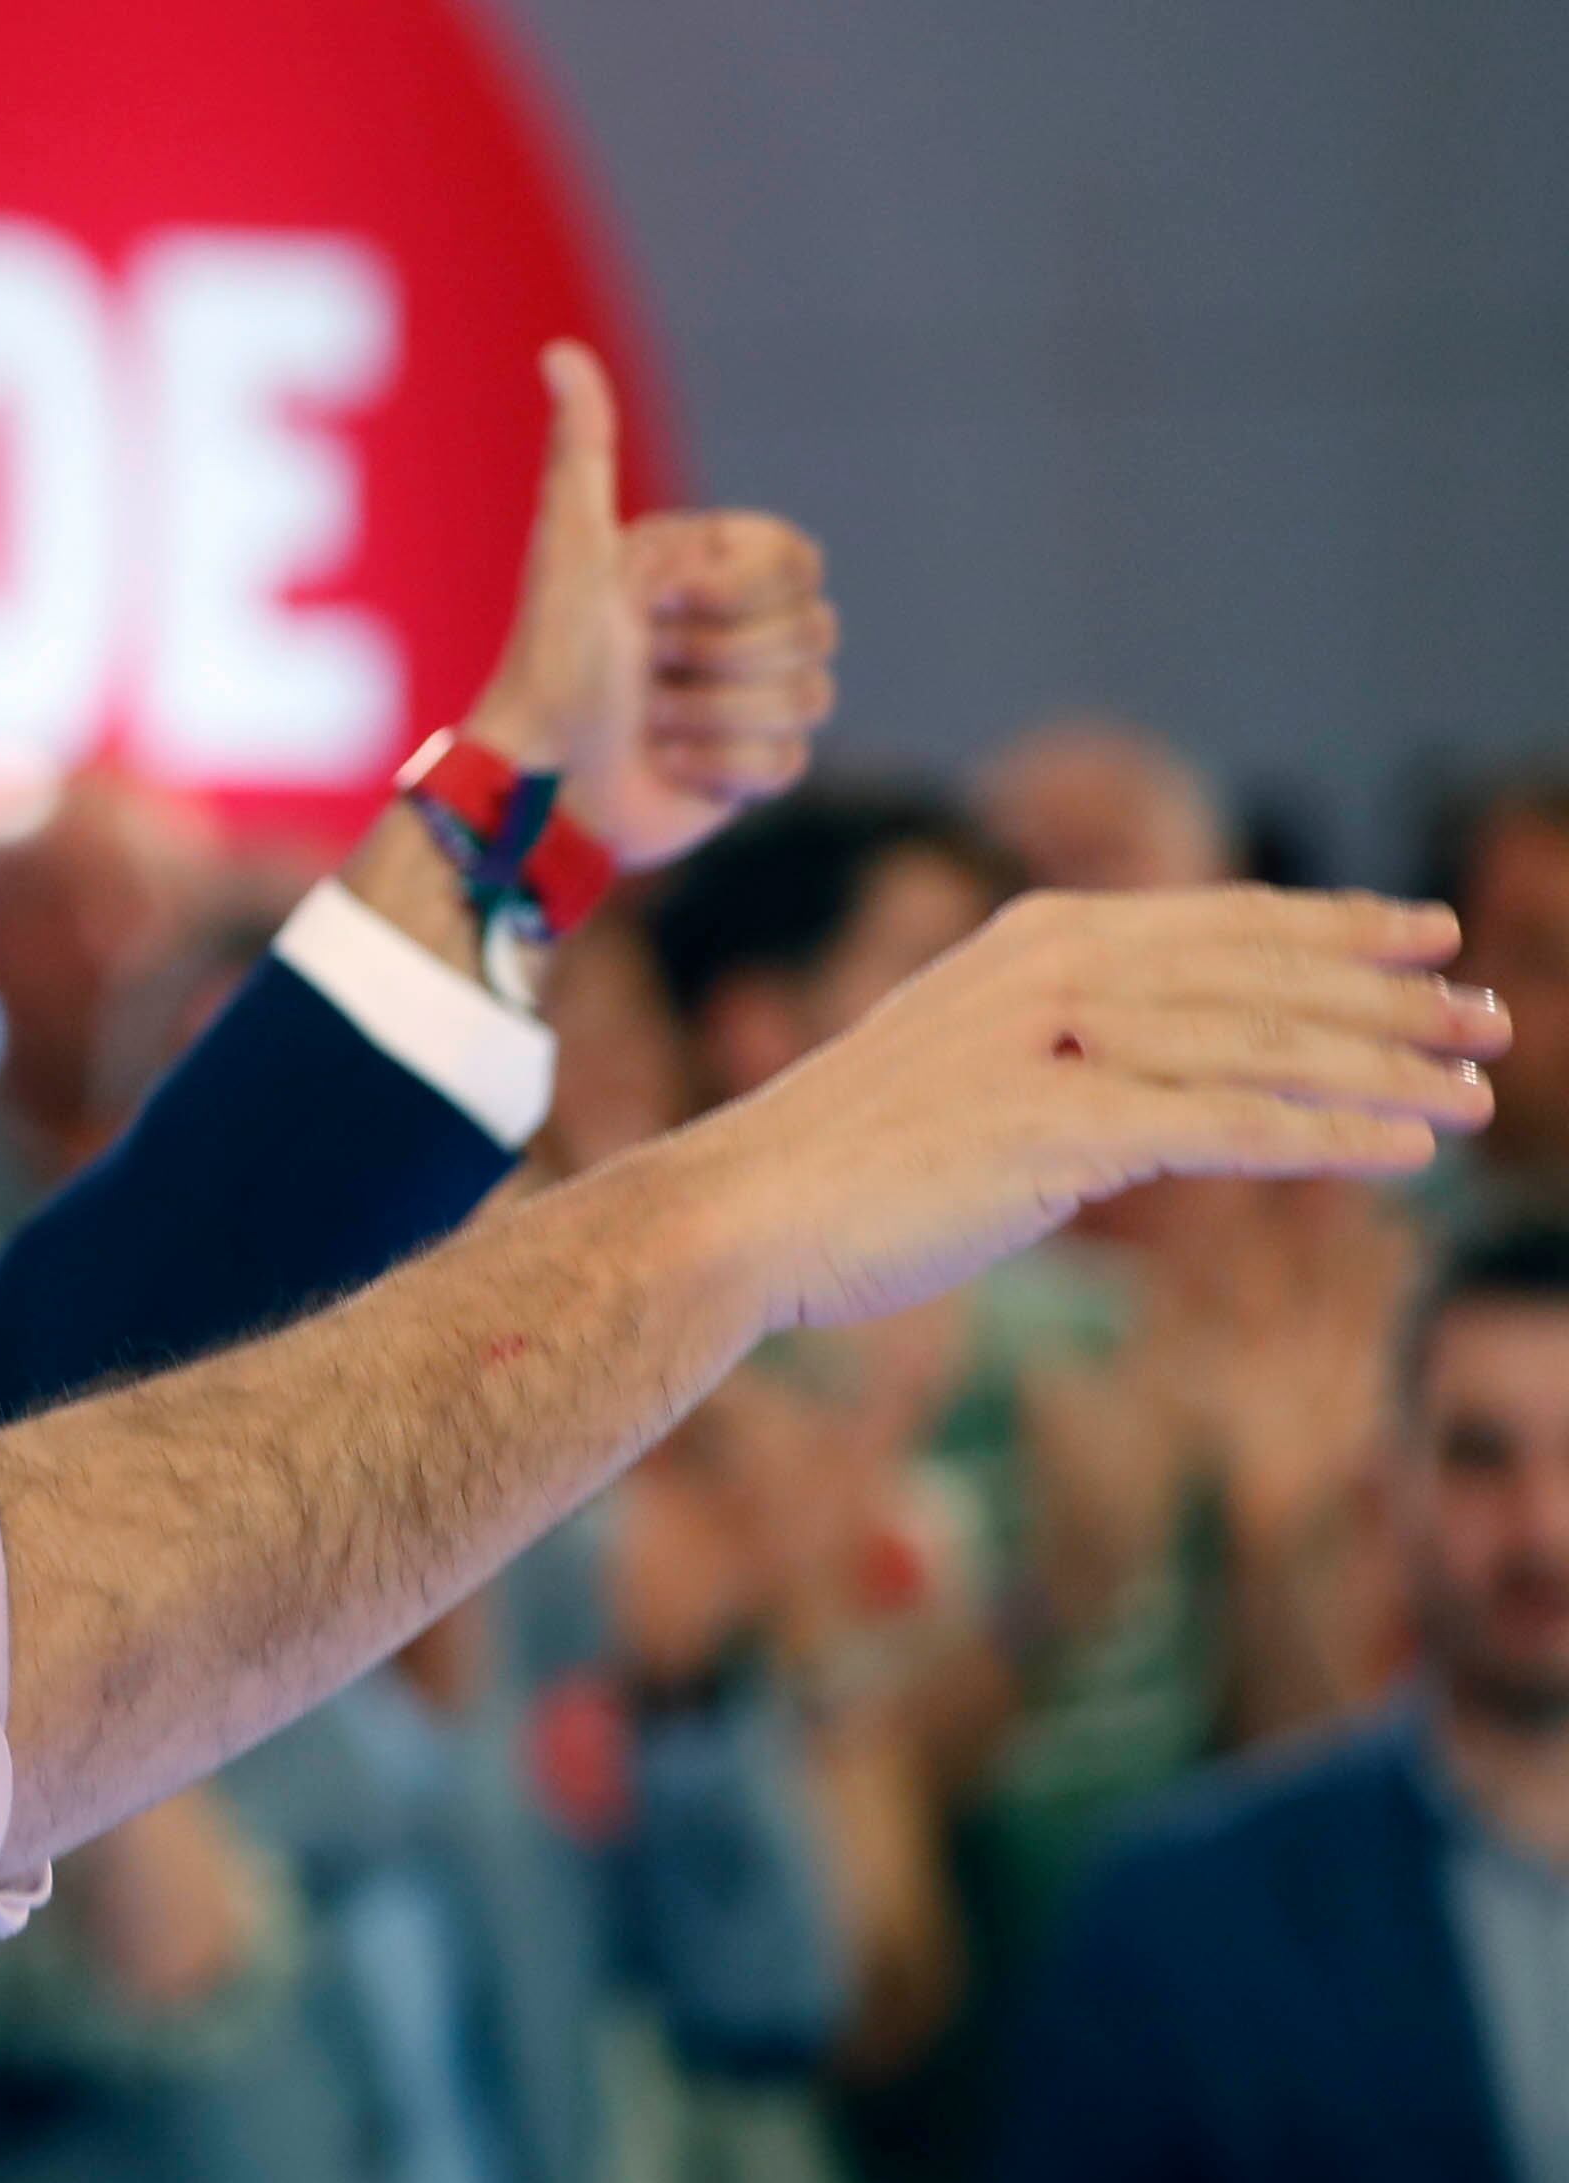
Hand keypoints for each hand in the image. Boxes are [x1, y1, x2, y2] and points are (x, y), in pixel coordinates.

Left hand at [461, 342, 837, 868]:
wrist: (538, 782)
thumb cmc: (549, 664)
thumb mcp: (571, 550)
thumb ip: (583, 452)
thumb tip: (560, 351)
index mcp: (711, 568)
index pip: (799, 561)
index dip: (735, 591)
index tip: (659, 602)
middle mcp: (738, 625)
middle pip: (816, 629)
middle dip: (716, 656)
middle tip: (644, 666)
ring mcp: (752, 696)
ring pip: (811, 697)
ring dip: (710, 715)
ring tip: (647, 719)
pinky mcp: (753, 767)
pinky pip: (788, 761)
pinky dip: (718, 767)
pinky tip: (665, 762)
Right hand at [680, 887, 1505, 1332]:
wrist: (741, 1213)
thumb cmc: (842, 1165)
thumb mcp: (965, 1074)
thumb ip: (1065, 1055)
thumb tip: (1162, 1088)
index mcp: (1030, 940)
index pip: (1217, 921)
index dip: (1331, 926)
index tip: (1424, 935)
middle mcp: (1051, 970)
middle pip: (1258, 974)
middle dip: (1387, 997)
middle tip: (1489, 1017)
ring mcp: (1055, 1045)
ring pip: (1259, 1047)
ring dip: (1383, 1069)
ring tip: (1474, 1089)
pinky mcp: (1058, 1129)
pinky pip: (1226, 1126)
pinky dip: (1328, 1135)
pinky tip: (1403, 1149)